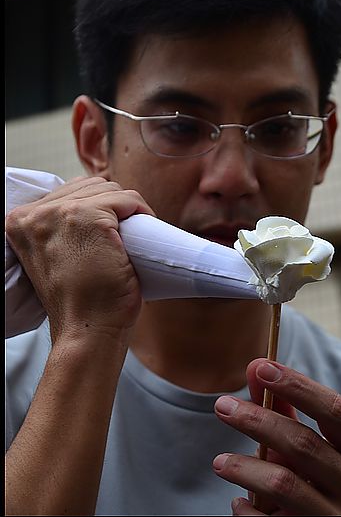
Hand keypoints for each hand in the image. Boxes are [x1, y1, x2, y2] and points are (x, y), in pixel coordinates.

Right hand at [5, 176, 154, 344]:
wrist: (87, 330)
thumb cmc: (80, 301)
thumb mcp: (58, 256)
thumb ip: (63, 229)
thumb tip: (97, 205)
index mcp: (21, 221)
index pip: (69, 192)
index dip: (97, 206)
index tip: (112, 227)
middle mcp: (33, 213)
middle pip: (89, 186)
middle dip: (113, 205)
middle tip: (126, 232)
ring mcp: (59, 212)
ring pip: (108, 189)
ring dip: (127, 208)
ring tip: (133, 233)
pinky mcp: (87, 217)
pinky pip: (126, 199)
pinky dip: (141, 210)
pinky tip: (143, 227)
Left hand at [213, 358, 340, 515]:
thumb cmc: (310, 480)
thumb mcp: (302, 444)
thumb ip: (281, 408)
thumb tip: (255, 366)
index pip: (335, 409)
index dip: (297, 385)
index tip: (260, 367)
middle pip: (304, 443)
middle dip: (257, 420)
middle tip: (222, 406)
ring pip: (284, 483)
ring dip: (243, 468)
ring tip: (219, 462)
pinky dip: (246, 509)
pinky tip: (239, 502)